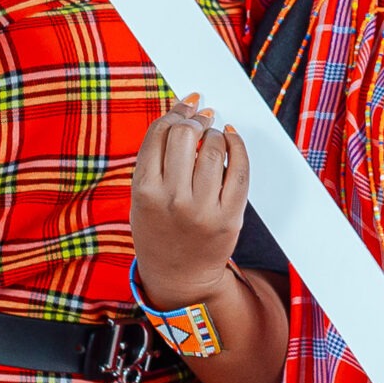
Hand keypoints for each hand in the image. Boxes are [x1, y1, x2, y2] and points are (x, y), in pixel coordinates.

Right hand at [130, 97, 249, 308]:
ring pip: (215, 148)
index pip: (159, 133)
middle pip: (186, 135)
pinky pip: (240, 170)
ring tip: (213, 136)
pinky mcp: (230, 217)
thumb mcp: (143, 195)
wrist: (179, 276)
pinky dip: (238, 146)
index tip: (185, 106)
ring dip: (215, 134)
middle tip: (201, 117)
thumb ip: (156, 157)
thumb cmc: (159, 229)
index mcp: (145, 191)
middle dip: (195, 119)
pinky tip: (232, 139)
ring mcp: (203, 209)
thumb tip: (182, 109)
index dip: (174, 113)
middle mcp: (173, 199)